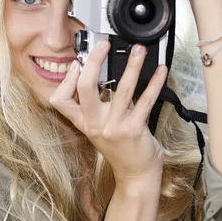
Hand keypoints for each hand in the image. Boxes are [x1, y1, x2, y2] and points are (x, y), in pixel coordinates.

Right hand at [49, 40, 166, 183]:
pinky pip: (145, 101)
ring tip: (139, 50)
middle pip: (85, 88)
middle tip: (103, 46)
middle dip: (93, 62)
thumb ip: (100, 105)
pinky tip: (161, 71)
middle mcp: (95, 124)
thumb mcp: (101, 128)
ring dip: (132, 66)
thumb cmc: (121, 150)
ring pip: (121, 89)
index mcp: (84, 122)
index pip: (60, 100)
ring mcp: (114, 127)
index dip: (66, 79)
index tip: (75, 64)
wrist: (136, 175)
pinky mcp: (134, 130)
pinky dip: (154, 83)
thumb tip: (106, 76)